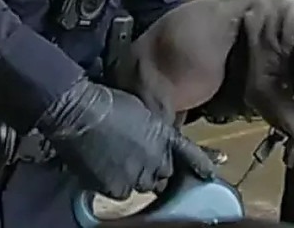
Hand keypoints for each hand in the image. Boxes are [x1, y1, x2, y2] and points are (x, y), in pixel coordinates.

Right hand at [36, 78, 215, 199]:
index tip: (212, 171)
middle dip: (154, 169)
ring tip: (117, 159)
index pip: (191, 155)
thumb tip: (153, 142)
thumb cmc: (109, 101)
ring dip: (134, 176)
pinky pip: (119, 191)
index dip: (201, 163)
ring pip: (141, 185)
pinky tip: (103, 166)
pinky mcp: (116, 189)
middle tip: (139, 158)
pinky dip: (113, 182)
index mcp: (165, 137)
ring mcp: (137, 176)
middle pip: (163, 174)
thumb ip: (155, 131)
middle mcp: (156, 160)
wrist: (81, 112)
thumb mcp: (144, 110)